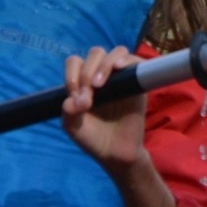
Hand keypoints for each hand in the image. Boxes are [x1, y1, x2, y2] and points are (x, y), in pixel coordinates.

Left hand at [61, 46, 146, 174]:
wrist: (116, 154)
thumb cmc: (93, 139)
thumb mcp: (74, 128)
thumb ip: (69, 112)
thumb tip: (73, 100)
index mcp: (82, 82)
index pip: (75, 63)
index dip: (72, 74)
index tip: (74, 96)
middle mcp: (101, 75)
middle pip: (95, 54)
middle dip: (87, 72)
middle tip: (88, 96)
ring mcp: (121, 78)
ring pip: (115, 53)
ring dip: (105, 64)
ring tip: (99, 85)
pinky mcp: (137, 83)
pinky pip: (136, 62)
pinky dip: (127, 60)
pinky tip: (119, 68)